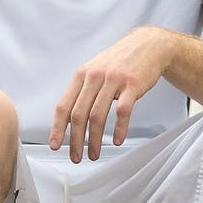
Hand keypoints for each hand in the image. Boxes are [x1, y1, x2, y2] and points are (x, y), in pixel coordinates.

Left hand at [48, 27, 169, 162]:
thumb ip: (82, 91)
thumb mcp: (94, 70)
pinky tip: (116, 140)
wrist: (147, 45)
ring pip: (97, 116)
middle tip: (76, 157)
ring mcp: (113, 80)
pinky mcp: (132, 84)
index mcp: (81, 75)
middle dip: (75, 140)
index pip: (63, 105)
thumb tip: (68, 118)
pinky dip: (119, 129)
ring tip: (94, 154)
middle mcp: (93, 77)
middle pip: (78, 114)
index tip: (55, 145)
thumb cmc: (118, 62)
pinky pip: (123, 111)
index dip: (57, 128)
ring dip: (94, 140)